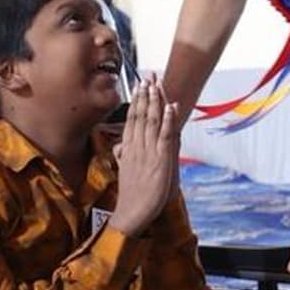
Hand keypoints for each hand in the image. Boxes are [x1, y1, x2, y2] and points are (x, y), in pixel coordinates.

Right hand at [110, 78, 179, 236]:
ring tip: (157, 84)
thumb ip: (123, 157)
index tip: (138, 86)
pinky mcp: (160, 161)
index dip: (136, 101)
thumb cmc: (131, 196)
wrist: (132, 213)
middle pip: (140, 115)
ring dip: (155, 102)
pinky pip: (163, 137)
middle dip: (145, 95)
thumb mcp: (125, 172)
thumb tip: (120, 148)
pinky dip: (167, 121)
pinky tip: (169, 107)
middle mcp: (136, 147)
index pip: (132, 119)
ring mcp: (148, 153)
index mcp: (128, 149)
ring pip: (151, 122)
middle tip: (148, 76)